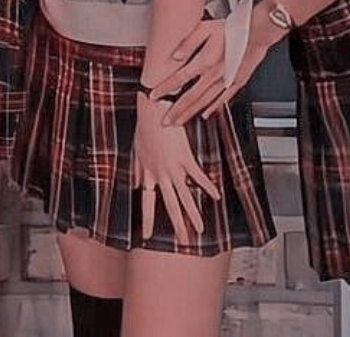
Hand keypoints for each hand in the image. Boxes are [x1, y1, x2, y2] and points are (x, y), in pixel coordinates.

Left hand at [132, 91, 218, 242]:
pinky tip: (216, 197)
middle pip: (169, 204)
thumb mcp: (137, 150)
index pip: (146, 201)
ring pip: (184, 195)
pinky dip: (207, 186)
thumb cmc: (144, 126)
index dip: (147, 219)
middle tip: (182, 241)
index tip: (146, 236)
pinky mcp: (185, 156)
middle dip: (176, 224)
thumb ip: (136, 170)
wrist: (153, 109)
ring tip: (200, 229)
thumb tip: (133, 185)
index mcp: (148, 172)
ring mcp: (173, 166)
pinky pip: (197, 175)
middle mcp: (160, 173)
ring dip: (193, 213)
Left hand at [151, 19, 227, 125]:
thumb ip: (188, 43)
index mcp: (204, 62)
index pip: (179, 79)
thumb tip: (175, 56)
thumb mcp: (205, 28)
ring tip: (179, 122)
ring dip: (190, 113)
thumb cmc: (233, 28)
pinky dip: (213, 109)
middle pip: (190, 97)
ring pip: (204, 102)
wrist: (258, 33)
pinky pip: (222, 100)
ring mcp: (226, 81)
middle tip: (164, 121)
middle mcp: (214, 75)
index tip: (153, 96)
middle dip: (176, 111)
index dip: (164, 88)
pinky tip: (205, 115)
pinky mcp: (237, 82)